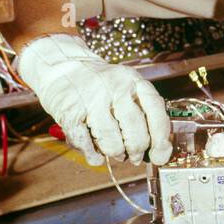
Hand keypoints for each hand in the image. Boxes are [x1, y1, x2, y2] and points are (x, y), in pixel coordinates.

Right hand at [15, 34, 171, 166]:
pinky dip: (94, 156)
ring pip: (112, 142)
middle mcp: (115, 88)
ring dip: (116, 154)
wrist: (62, 66)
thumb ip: (144, 111)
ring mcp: (91, 100)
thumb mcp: (127, 86)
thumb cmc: (100, 85)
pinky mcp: (70, 113)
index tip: (160, 156)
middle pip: (135, 131)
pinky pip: (87, 145)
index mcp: (133, 81)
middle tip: (134, 157)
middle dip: (137, 151)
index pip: (155, 111)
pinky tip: (97, 155)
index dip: (161, 138)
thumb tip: (160, 149)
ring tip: (115, 152)